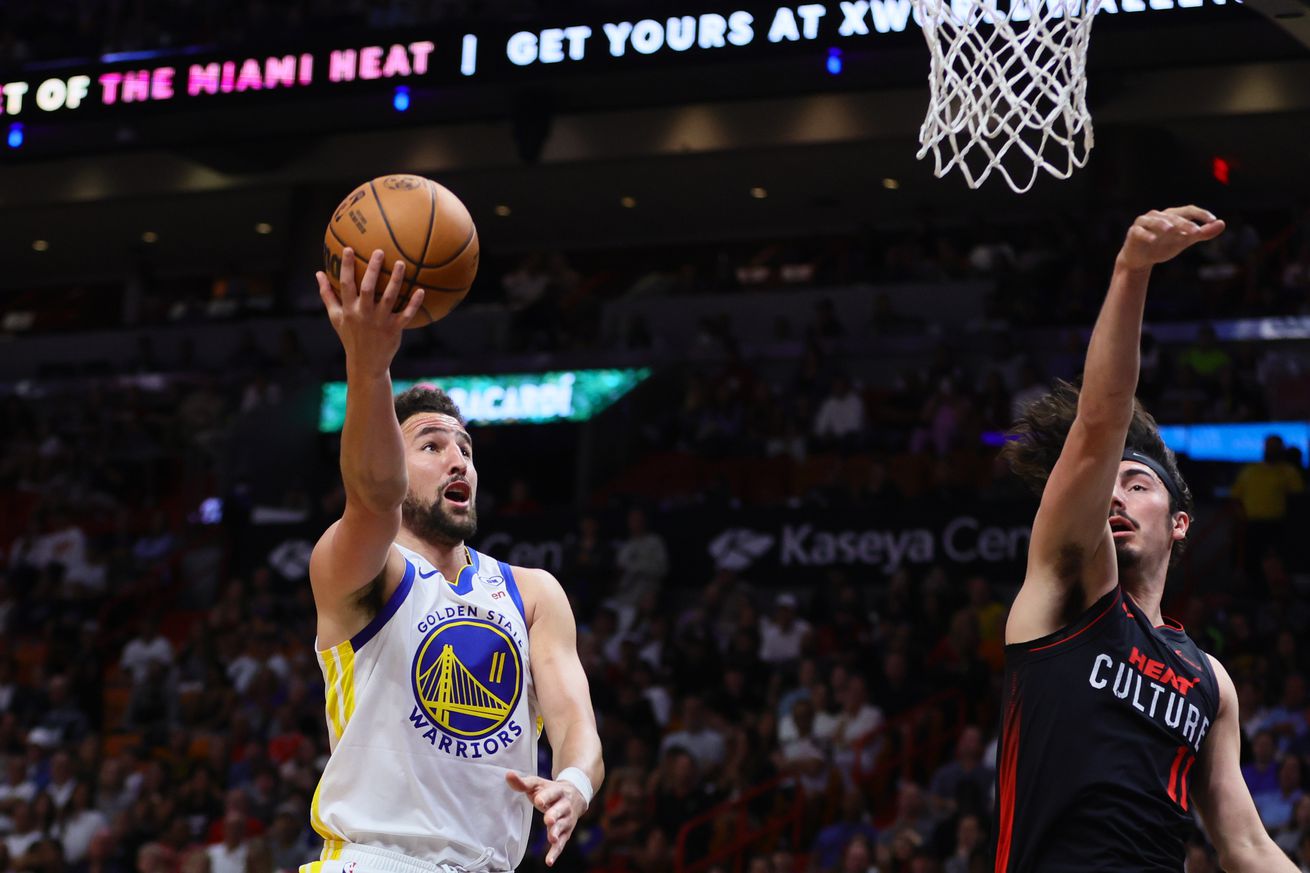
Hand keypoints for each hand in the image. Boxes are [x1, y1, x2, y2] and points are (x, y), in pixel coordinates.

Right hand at [316, 248, 424, 376]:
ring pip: (388, 298)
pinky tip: (421, 290)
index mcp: (349, 309)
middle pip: (367, 288)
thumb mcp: (336, 317)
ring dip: (395, 280)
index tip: (348, 248)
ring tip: (401, 263)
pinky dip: (414, 303)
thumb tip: (318, 273)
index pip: (345, 284)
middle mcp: (363, 314)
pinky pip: (406, 314)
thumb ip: (327, 295)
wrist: (365, 363)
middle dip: (373, 269)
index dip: (346, 266)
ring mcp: (380, 321)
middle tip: (379, 251)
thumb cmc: (350, 336)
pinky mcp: (394, 329)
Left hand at [505, 771, 586, 866]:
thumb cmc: (551, 790)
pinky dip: (556, 852)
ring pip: (563, 826)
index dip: (545, 797)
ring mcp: (566, 819)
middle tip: (548, 819)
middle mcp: (565, 805)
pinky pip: (562, 843)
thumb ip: (523, 782)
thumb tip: (508, 774)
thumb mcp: (538, 784)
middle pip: (560, 810)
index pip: (552, 793)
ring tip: (551, 838)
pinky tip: (549, 861)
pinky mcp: (566, 832)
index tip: (538, 800)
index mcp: (558, 791)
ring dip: (557, 832)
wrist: (576, 794)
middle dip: (554, 815)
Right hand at [1116, 206, 1224, 271]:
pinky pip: (1139, 231)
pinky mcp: (1133, 232)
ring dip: (1163, 224)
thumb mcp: (1185, 240)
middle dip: (1185, 224)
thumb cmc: (1163, 246)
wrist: (1140, 259)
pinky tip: (1152, 239)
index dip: (1200, 213)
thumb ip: (1202, 233)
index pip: (1188, 210)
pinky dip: (1145, 234)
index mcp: (1173, 216)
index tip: (1212, 220)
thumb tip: (1222, 223)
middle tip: (1196, 232)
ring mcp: (1145, 223)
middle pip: (1173, 217)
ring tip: (1171, 230)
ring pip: (1155, 220)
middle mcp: (1159, 216)